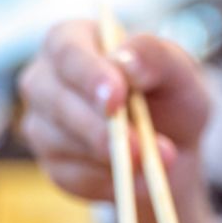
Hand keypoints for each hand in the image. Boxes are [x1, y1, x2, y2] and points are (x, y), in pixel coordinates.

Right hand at [17, 19, 210, 202]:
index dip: (89, 75)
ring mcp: (42, 124)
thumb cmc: (170, 96)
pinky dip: (111, 182)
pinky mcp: (53, 166)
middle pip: (55, 99)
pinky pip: (73, 178)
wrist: (174, 148)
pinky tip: (141, 179)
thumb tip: (125, 62)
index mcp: (71, 40)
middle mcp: (45, 79)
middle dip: (100, 127)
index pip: (66, 50)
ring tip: (158, 162)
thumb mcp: (179, 71)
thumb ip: (155, 56)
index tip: (116, 98)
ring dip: (112, 158)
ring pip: (61, 142)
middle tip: (139, 148)